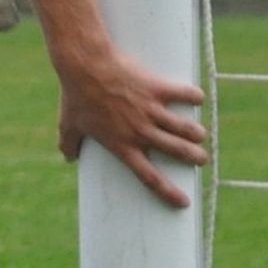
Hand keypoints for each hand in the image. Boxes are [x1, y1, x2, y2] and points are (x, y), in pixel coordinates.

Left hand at [58, 46, 207, 207]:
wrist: (83, 65)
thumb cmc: (75, 94)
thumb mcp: (69, 123)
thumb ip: (69, 142)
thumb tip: (68, 157)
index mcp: (122, 145)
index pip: (149, 177)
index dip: (169, 193)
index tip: (184, 202)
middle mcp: (141, 132)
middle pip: (178, 153)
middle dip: (195, 158)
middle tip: (200, 158)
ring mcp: (151, 111)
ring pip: (187, 129)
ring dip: (197, 134)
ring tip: (199, 134)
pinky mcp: (156, 89)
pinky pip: (185, 95)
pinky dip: (194, 97)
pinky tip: (196, 97)